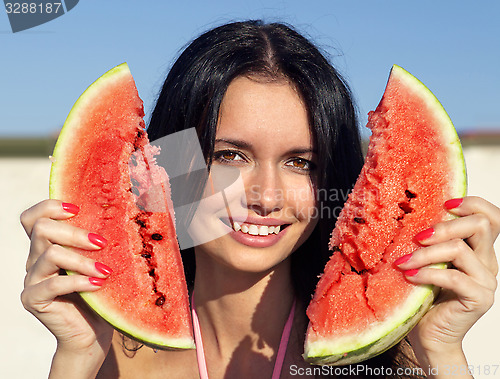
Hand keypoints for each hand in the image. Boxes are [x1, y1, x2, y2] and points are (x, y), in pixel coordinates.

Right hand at [20, 199, 113, 357]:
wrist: (93, 332)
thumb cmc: (101, 293)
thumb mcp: (100, 261)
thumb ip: (97, 242)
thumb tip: (118, 213)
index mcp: (48, 246)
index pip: (34, 217)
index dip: (50, 206)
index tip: (78, 209)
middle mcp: (35, 259)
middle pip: (41, 228)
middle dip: (75, 233)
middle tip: (101, 243)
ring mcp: (32, 279)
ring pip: (49, 253)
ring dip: (81, 260)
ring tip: (105, 271)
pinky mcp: (33, 299)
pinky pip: (51, 284)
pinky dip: (78, 282)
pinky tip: (98, 285)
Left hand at [396, 196, 498, 367]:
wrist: (429, 334)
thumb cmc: (424, 296)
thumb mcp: (427, 261)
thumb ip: (430, 242)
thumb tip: (409, 213)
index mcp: (477, 249)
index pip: (492, 217)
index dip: (473, 203)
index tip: (444, 204)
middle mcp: (486, 262)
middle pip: (480, 225)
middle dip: (444, 226)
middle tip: (417, 237)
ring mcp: (486, 281)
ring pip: (460, 249)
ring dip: (426, 253)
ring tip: (403, 262)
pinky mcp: (479, 298)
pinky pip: (453, 277)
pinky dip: (427, 274)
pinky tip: (409, 276)